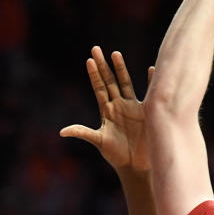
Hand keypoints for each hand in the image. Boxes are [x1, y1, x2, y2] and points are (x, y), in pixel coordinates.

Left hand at [61, 46, 152, 172]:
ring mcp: (133, 107)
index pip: (99, 88)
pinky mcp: (147, 112)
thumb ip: (83, 133)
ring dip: (121, 69)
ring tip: (115, 54)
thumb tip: (62, 132)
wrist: (136, 166)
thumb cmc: (116, 155)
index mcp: (107, 111)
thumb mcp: (99, 142)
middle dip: (103, 65)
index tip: (88, 60)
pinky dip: (151, 82)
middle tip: (96, 48)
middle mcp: (119, 105)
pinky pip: (149, 93)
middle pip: (110, 81)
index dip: (94, 75)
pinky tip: (151, 69)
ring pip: (126, 83)